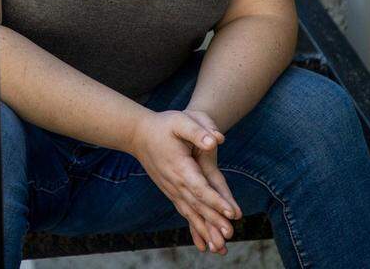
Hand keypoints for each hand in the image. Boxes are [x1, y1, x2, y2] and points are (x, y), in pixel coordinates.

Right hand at [126, 110, 238, 253]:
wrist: (138, 134)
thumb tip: (215, 141)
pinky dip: (195, 228)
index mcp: (180, 167)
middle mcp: (175, 183)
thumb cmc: (163, 125)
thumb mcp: (180, 120)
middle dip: (214, 222)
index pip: (200, 188)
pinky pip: (185, 213)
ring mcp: (172, 189)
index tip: (230, 212)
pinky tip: (203, 243)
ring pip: (191, 213)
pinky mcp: (171, 192)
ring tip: (218, 248)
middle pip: (197, 206)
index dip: (216, 201)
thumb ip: (198, 130)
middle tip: (229, 235)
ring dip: (205, 231)